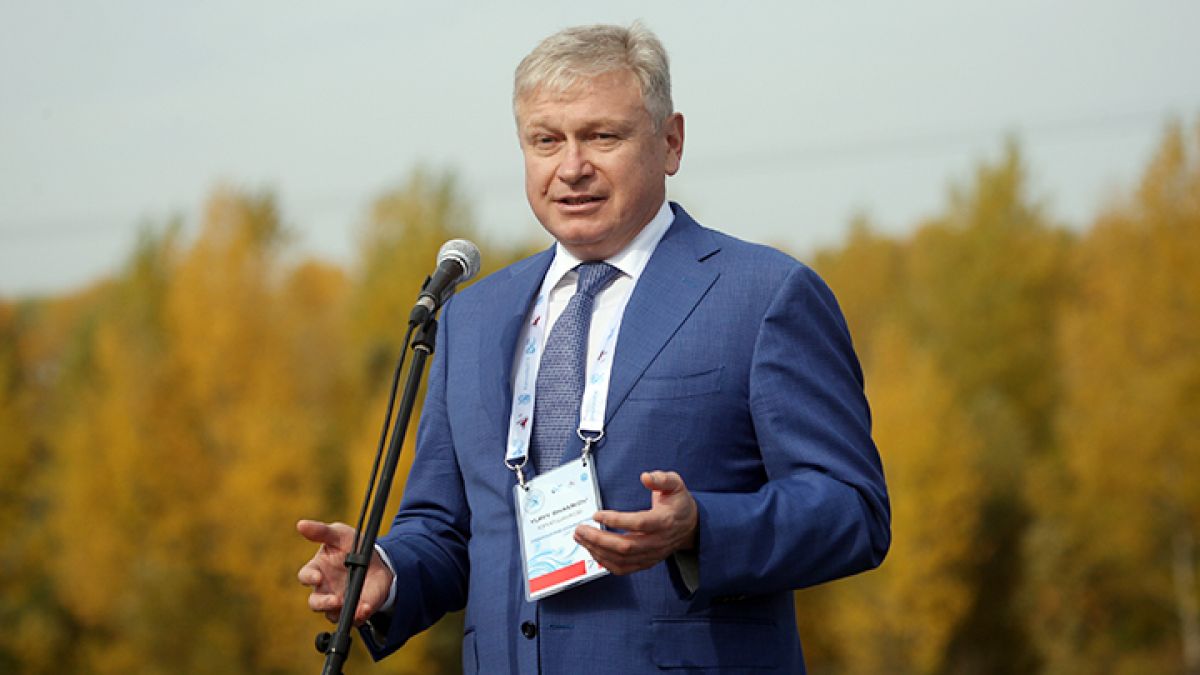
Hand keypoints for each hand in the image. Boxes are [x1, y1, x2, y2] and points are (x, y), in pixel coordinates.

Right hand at [296, 520, 394, 624]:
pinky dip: (359, 616)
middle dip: (322, 603)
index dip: (309, 578)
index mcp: (317, 570)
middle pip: (315, 603)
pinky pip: (354, 619)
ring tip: (353, 605)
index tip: (318, 577)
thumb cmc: (353, 546)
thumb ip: (322, 531)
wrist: (379, 561)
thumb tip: (301, 524)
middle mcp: (324, 590)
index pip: (306, 577)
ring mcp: (338, 602)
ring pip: (332, 615)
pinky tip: (365, 608)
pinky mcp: (354, 611)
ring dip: (341, 612)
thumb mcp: (340, 534)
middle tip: (335, 600)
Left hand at [573, 471, 698, 574]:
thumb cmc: (679, 503)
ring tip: (581, 538)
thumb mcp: (675, 484)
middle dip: (599, 539)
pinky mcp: (646, 562)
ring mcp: (651, 554)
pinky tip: (593, 551)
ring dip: (598, 550)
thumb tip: (645, 477)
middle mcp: (658, 541)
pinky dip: (606, 562)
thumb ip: (661, 479)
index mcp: (664, 521)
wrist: (689, 526)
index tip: (597, 514)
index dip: (616, 520)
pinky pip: (624, 568)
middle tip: (580, 529)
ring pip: (622, 559)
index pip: (639, 523)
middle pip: (626, 546)